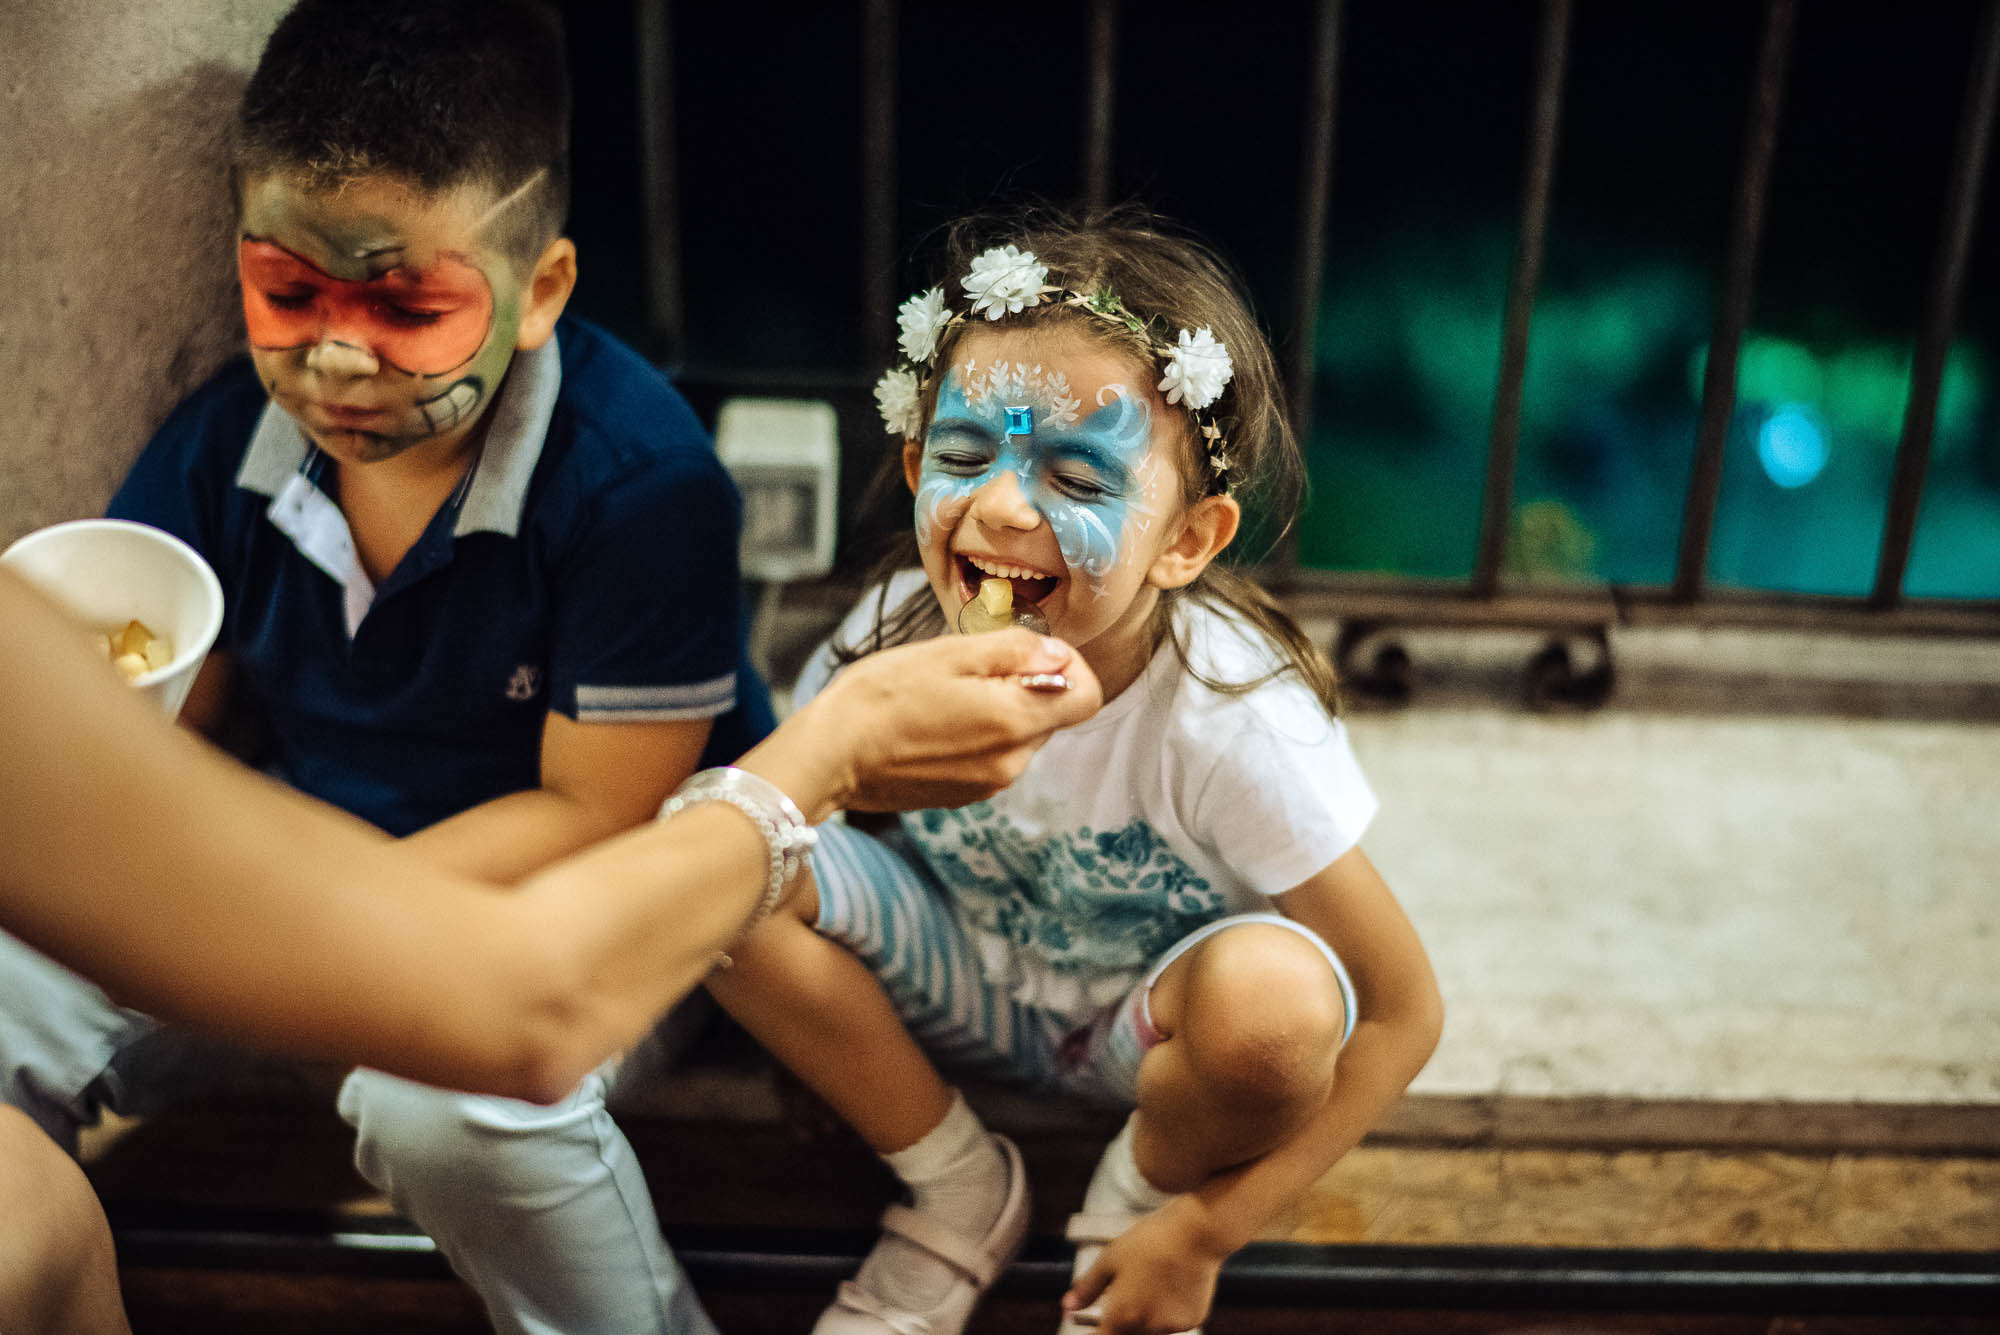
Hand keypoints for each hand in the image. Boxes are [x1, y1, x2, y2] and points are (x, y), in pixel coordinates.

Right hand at [776, 629, 1100, 818]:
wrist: (830, 756)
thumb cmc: (882, 697)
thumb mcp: (950, 653)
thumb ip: (1014, 652)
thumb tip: (1060, 656)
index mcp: (1016, 722)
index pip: (1088, 696)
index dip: (1068, 666)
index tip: (1029, 651)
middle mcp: (1013, 762)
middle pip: (1051, 714)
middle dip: (1023, 685)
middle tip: (967, 668)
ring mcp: (988, 785)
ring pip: (1018, 735)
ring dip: (995, 710)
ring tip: (940, 696)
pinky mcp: (963, 796)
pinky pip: (990, 757)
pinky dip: (973, 736)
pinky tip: (930, 723)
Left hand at [1063, 1200, 1223, 1334]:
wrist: (1195, 1233)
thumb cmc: (1148, 1242)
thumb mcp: (1110, 1259)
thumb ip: (1087, 1287)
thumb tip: (1067, 1307)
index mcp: (1123, 1317)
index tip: (1094, 1327)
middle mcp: (1148, 1328)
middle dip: (1121, 1325)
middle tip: (1128, 1294)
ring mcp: (1173, 1327)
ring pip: (1152, 1331)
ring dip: (1146, 1319)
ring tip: (1152, 1282)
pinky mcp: (1193, 1320)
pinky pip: (1174, 1323)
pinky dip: (1168, 1312)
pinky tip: (1171, 1283)